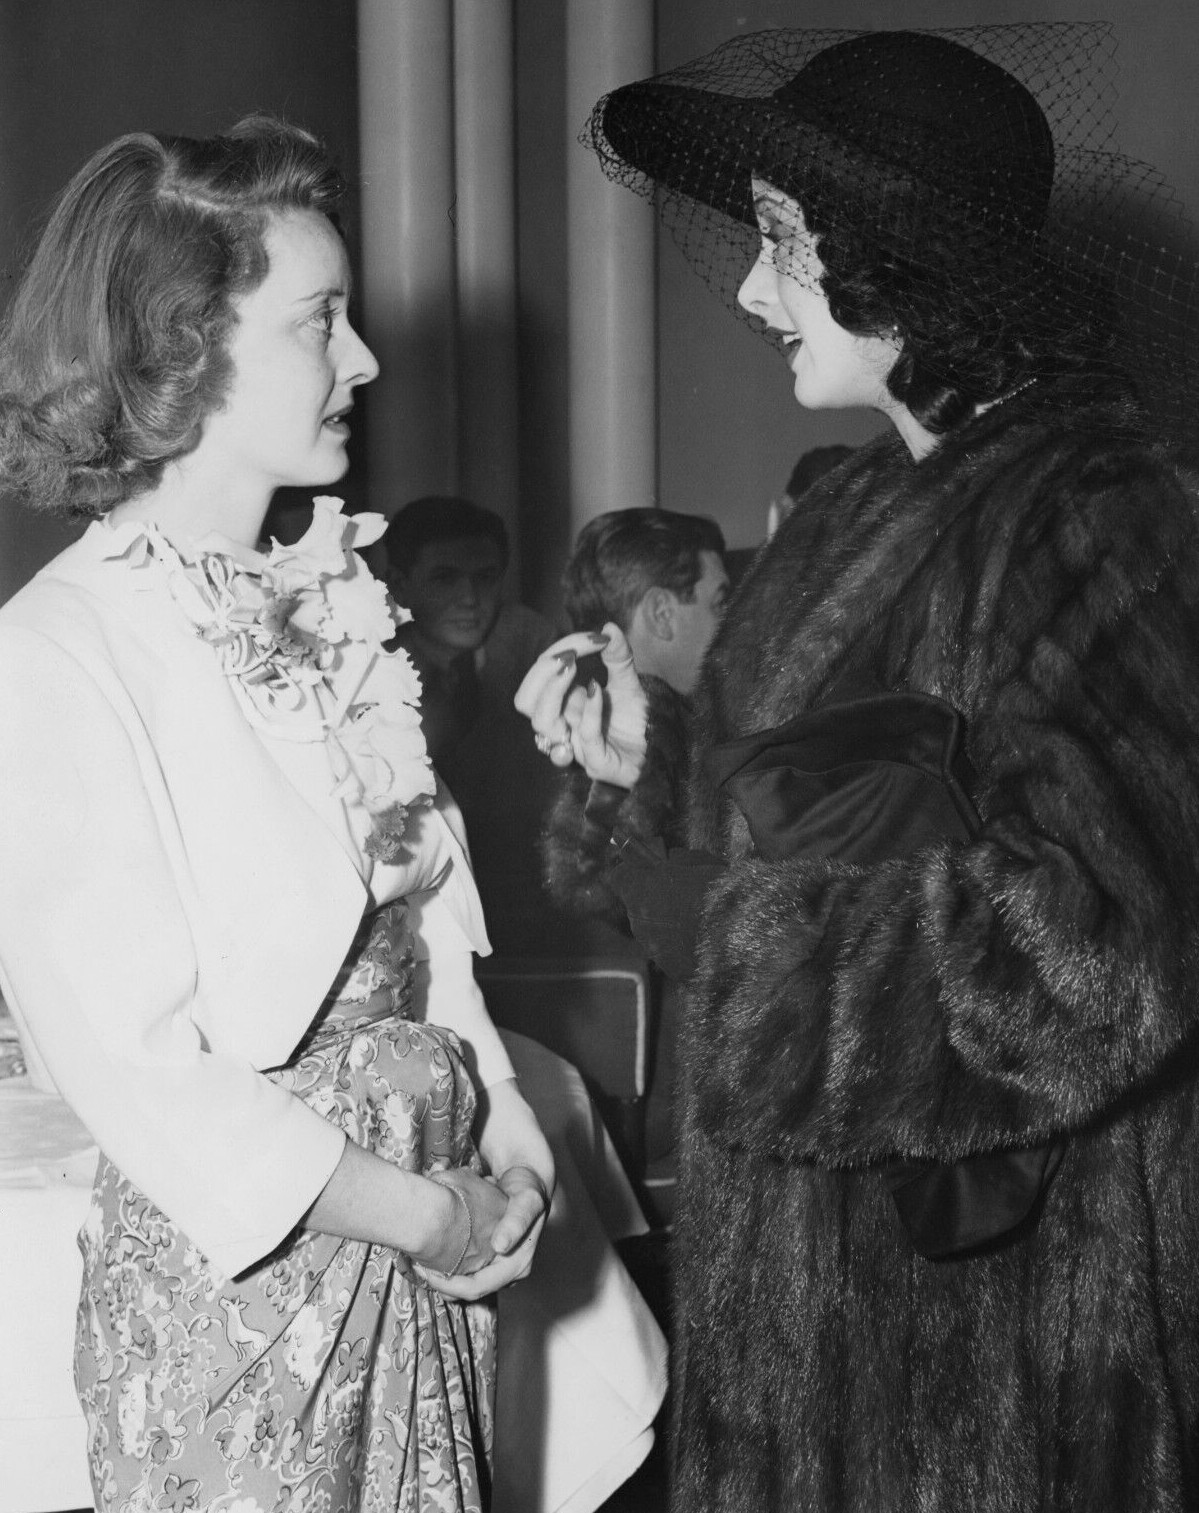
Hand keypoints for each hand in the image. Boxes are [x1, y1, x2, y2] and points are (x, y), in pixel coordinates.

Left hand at [416, 1165, 550, 1300]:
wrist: (528, 1184)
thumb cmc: (527, 1191)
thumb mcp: (527, 1201)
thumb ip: (517, 1220)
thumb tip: (500, 1246)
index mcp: (518, 1265)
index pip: (476, 1287)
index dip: (448, 1284)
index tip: (425, 1269)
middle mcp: (509, 1274)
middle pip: (467, 1291)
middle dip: (441, 1283)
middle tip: (416, 1266)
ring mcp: (499, 1269)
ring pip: (464, 1286)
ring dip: (442, 1278)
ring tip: (420, 1263)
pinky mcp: (490, 1262)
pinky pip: (465, 1273)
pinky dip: (448, 1268)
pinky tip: (432, 1256)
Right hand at [514, 622, 648, 788]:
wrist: (658, 755)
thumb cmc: (637, 724)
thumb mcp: (628, 684)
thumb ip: (618, 657)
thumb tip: (608, 627)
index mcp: (563, 704)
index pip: (541, 676)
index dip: (559, 651)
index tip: (593, 638)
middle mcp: (562, 724)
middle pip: (525, 700)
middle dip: (542, 671)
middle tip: (570, 655)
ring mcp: (575, 744)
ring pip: (540, 721)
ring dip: (553, 690)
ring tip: (574, 668)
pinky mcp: (595, 762)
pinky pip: (584, 736)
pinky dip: (590, 710)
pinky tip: (599, 693)